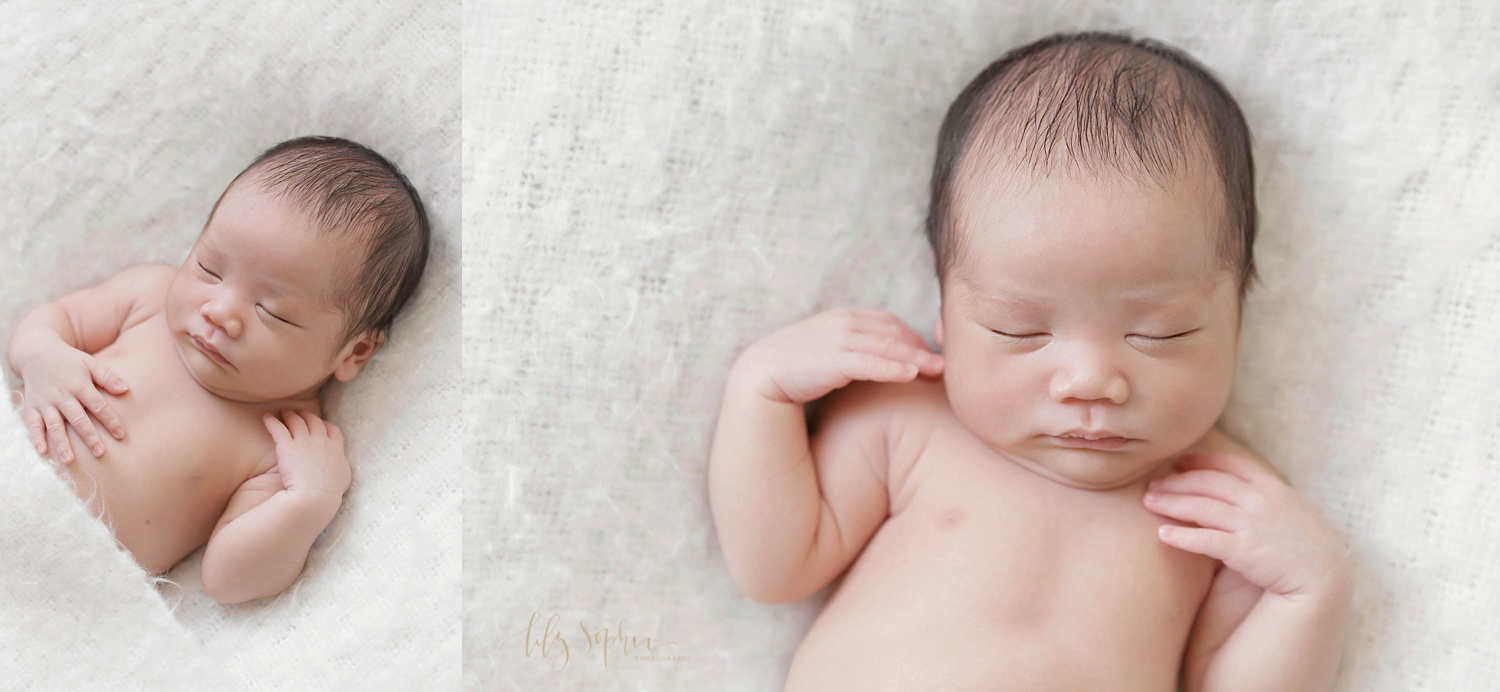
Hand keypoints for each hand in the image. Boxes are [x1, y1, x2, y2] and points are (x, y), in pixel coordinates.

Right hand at [17, 346, 128, 462]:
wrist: (36, 352)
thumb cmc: (69, 360)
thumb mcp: (89, 363)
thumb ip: (107, 376)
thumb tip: (126, 389)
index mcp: (79, 384)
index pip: (97, 405)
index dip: (110, 420)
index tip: (121, 435)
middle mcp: (62, 395)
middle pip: (77, 419)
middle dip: (89, 436)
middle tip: (100, 453)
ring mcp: (45, 402)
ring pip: (54, 425)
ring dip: (61, 443)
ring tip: (69, 460)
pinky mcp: (31, 406)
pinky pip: (32, 424)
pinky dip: (36, 437)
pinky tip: (43, 451)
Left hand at [262, 410, 351, 501]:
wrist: (315, 497)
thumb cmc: (329, 492)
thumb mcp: (344, 477)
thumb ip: (342, 465)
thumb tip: (342, 462)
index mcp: (336, 449)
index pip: (332, 430)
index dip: (325, 425)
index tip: (321, 425)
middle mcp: (320, 441)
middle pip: (314, 421)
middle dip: (307, 415)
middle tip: (300, 413)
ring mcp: (304, 442)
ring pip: (296, 421)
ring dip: (290, 415)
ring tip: (284, 412)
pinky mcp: (287, 446)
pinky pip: (278, 428)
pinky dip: (271, 421)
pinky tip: (266, 418)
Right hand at [737, 309, 943, 403]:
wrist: (759, 376)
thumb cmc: (795, 368)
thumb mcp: (828, 352)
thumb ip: (853, 349)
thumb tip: (881, 360)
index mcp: (843, 316)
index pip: (888, 322)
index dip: (913, 337)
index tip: (931, 353)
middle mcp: (842, 321)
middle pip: (893, 332)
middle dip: (921, 347)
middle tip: (946, 363)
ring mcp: (837, 337)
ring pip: (886, 346)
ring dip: (915, 358)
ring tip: (939, 371)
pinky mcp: (831, 358)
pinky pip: (869, 362)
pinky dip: (892, 367)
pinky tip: (912, 376)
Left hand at [1143, 452, 1349, 597]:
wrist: (1325, 576)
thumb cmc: (1303, 544)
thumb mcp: (1290, 509)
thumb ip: (1263, 496)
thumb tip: (1233, 489)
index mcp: (1272, 487)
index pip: (1230, 464)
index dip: (1202, 460)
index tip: (1179, 461)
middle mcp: (1260, 501)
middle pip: (1208, 483)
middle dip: (1176, 482)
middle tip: (1151, 485)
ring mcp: (1253, 525)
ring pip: (1202, 508)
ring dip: (1171, 504)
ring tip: (1148, 503)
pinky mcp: (1245, 551)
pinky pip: (1205, 540)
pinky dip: (1182, 536)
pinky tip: (1163, 535)